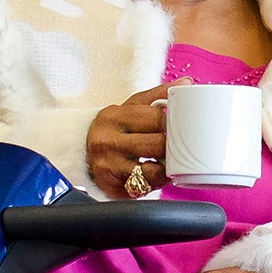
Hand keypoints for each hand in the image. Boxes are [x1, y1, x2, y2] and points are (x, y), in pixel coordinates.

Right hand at [86, 77, 189, 197]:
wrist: (85, 150)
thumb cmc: (117, 127)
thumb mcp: (133, 106)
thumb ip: (159, 95)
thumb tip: (187, 83)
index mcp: (113, 116)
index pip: (156, 118)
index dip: (170, 123)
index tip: (172, 126)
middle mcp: (107, 141)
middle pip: (157, 145)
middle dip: (170, 147)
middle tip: (174, 146)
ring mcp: (108, 166)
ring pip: (152, 171)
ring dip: (166, 168)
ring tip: (166, 161)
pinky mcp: (111, 188)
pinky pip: (144, 189)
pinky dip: (154, 184)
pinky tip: (154, 175)